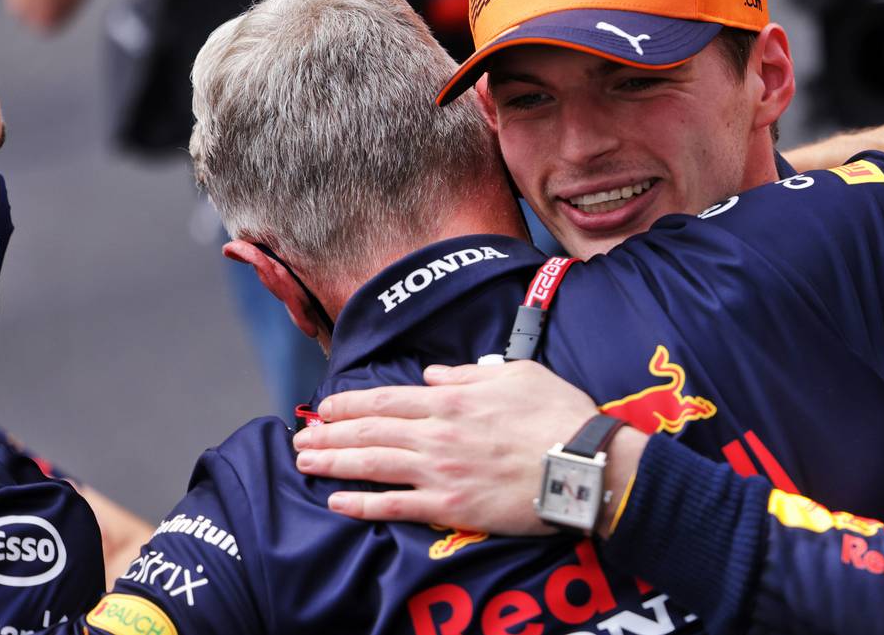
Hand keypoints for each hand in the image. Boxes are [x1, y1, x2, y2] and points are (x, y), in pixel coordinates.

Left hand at [292, 360, 600, 534]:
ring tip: (305, 462)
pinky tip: (337, 502)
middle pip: (371, 432)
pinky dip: (362, 505)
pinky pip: (396, 506)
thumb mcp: (516, 374)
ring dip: (334, 463)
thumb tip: (432, 375)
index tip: (324, 406)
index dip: (350, 403)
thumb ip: (468, 374)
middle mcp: (438, 435)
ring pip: (373, 465)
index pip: (388, 399)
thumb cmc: (557, 415)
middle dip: (330, 434)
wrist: (582, 464)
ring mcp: (441, 473)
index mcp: (453, 400)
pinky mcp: (451, 508)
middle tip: (301, 438)